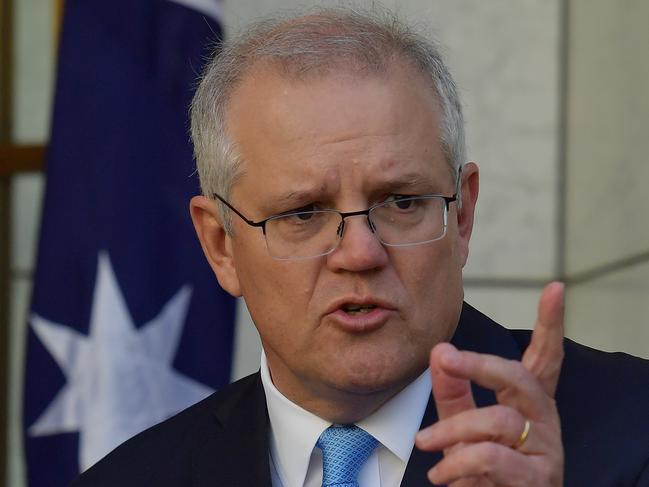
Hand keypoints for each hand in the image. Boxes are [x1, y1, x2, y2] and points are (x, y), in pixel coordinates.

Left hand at [415, 282, 564, 485]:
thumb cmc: (485, 469)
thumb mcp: (463, 426)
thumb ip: (453, 392)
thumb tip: (440, 351)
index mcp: (529, 403)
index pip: (544, 358)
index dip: (551, 324)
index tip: (556, 288)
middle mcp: (543, 420)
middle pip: (519, 378)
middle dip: (479, 363)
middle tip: (446, 356)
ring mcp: (545, 450)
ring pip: (497, 421)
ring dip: (452, 431)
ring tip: (426, 443)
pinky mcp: (537, 479)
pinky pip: (492, 458)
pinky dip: (458, 463)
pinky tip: (443, 473)